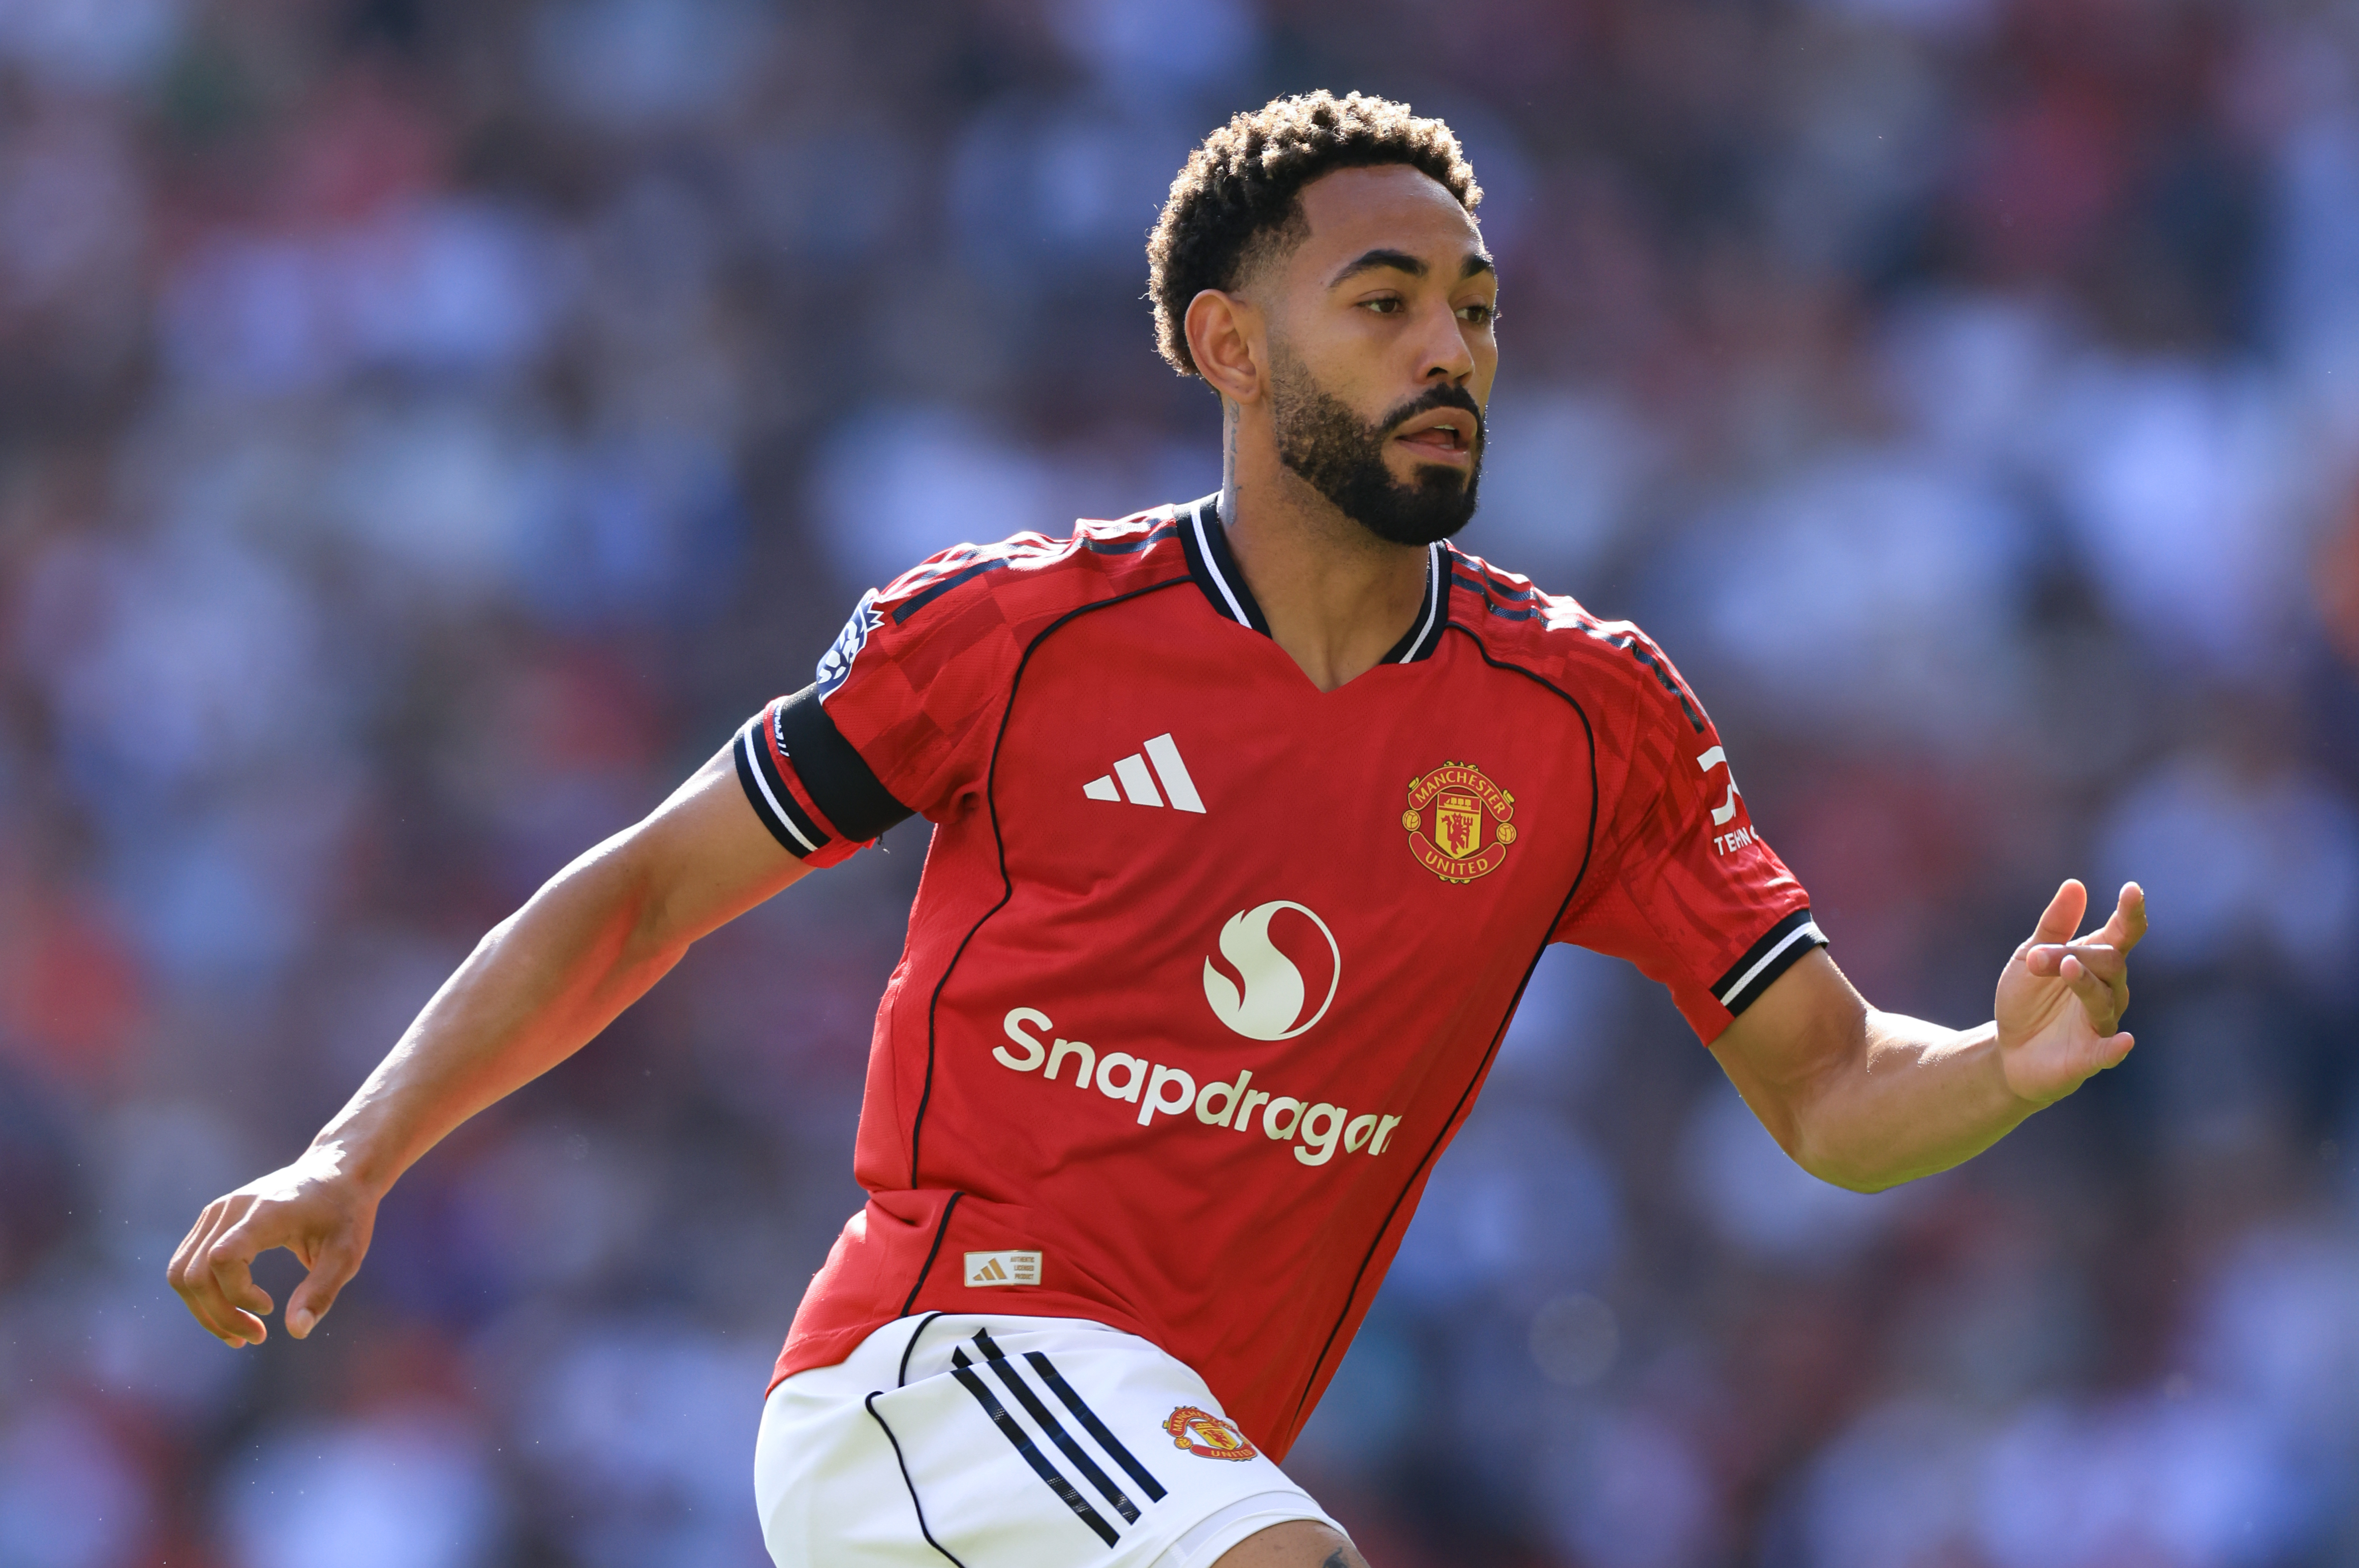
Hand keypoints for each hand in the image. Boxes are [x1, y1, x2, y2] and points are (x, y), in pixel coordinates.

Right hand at [167, 1144, 377, 1346]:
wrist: (337, 1170)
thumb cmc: (345, 1213)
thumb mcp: (347, 1254)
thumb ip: (321, 1292)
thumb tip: (297, 1332)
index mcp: (265, 1213)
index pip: (222, 1258)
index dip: (238, 1294)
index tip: (270, 1308)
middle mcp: (232, 1208)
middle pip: (194, 1274)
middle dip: (219, 1316)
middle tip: (255, 1338)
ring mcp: (217, 1212)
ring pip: (182, 1272)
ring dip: (204, 1311)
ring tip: (239, 1334)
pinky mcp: (213, 1219)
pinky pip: (188, 1263)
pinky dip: (202, 1294)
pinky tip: (232, 1310)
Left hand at [1995, 879, 2146, 1105]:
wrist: (2007, 1048)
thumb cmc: (2026, 999)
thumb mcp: (2030, 957)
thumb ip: (2054, 925)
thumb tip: (2075, 884)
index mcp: (2094, 961)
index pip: (2123, 933)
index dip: (2130, 913)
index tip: (2132, 890)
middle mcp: (2108, 989)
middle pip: (2108, 963)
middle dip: (2075, 955)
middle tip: (2038, 958)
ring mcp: (2101, 1022)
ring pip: (2104, 998)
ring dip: (2084, 982)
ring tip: (2066, 967)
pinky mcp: (2091, 1055)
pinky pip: (2109, 1050)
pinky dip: (2116, 1047)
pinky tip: (2125, 1041)